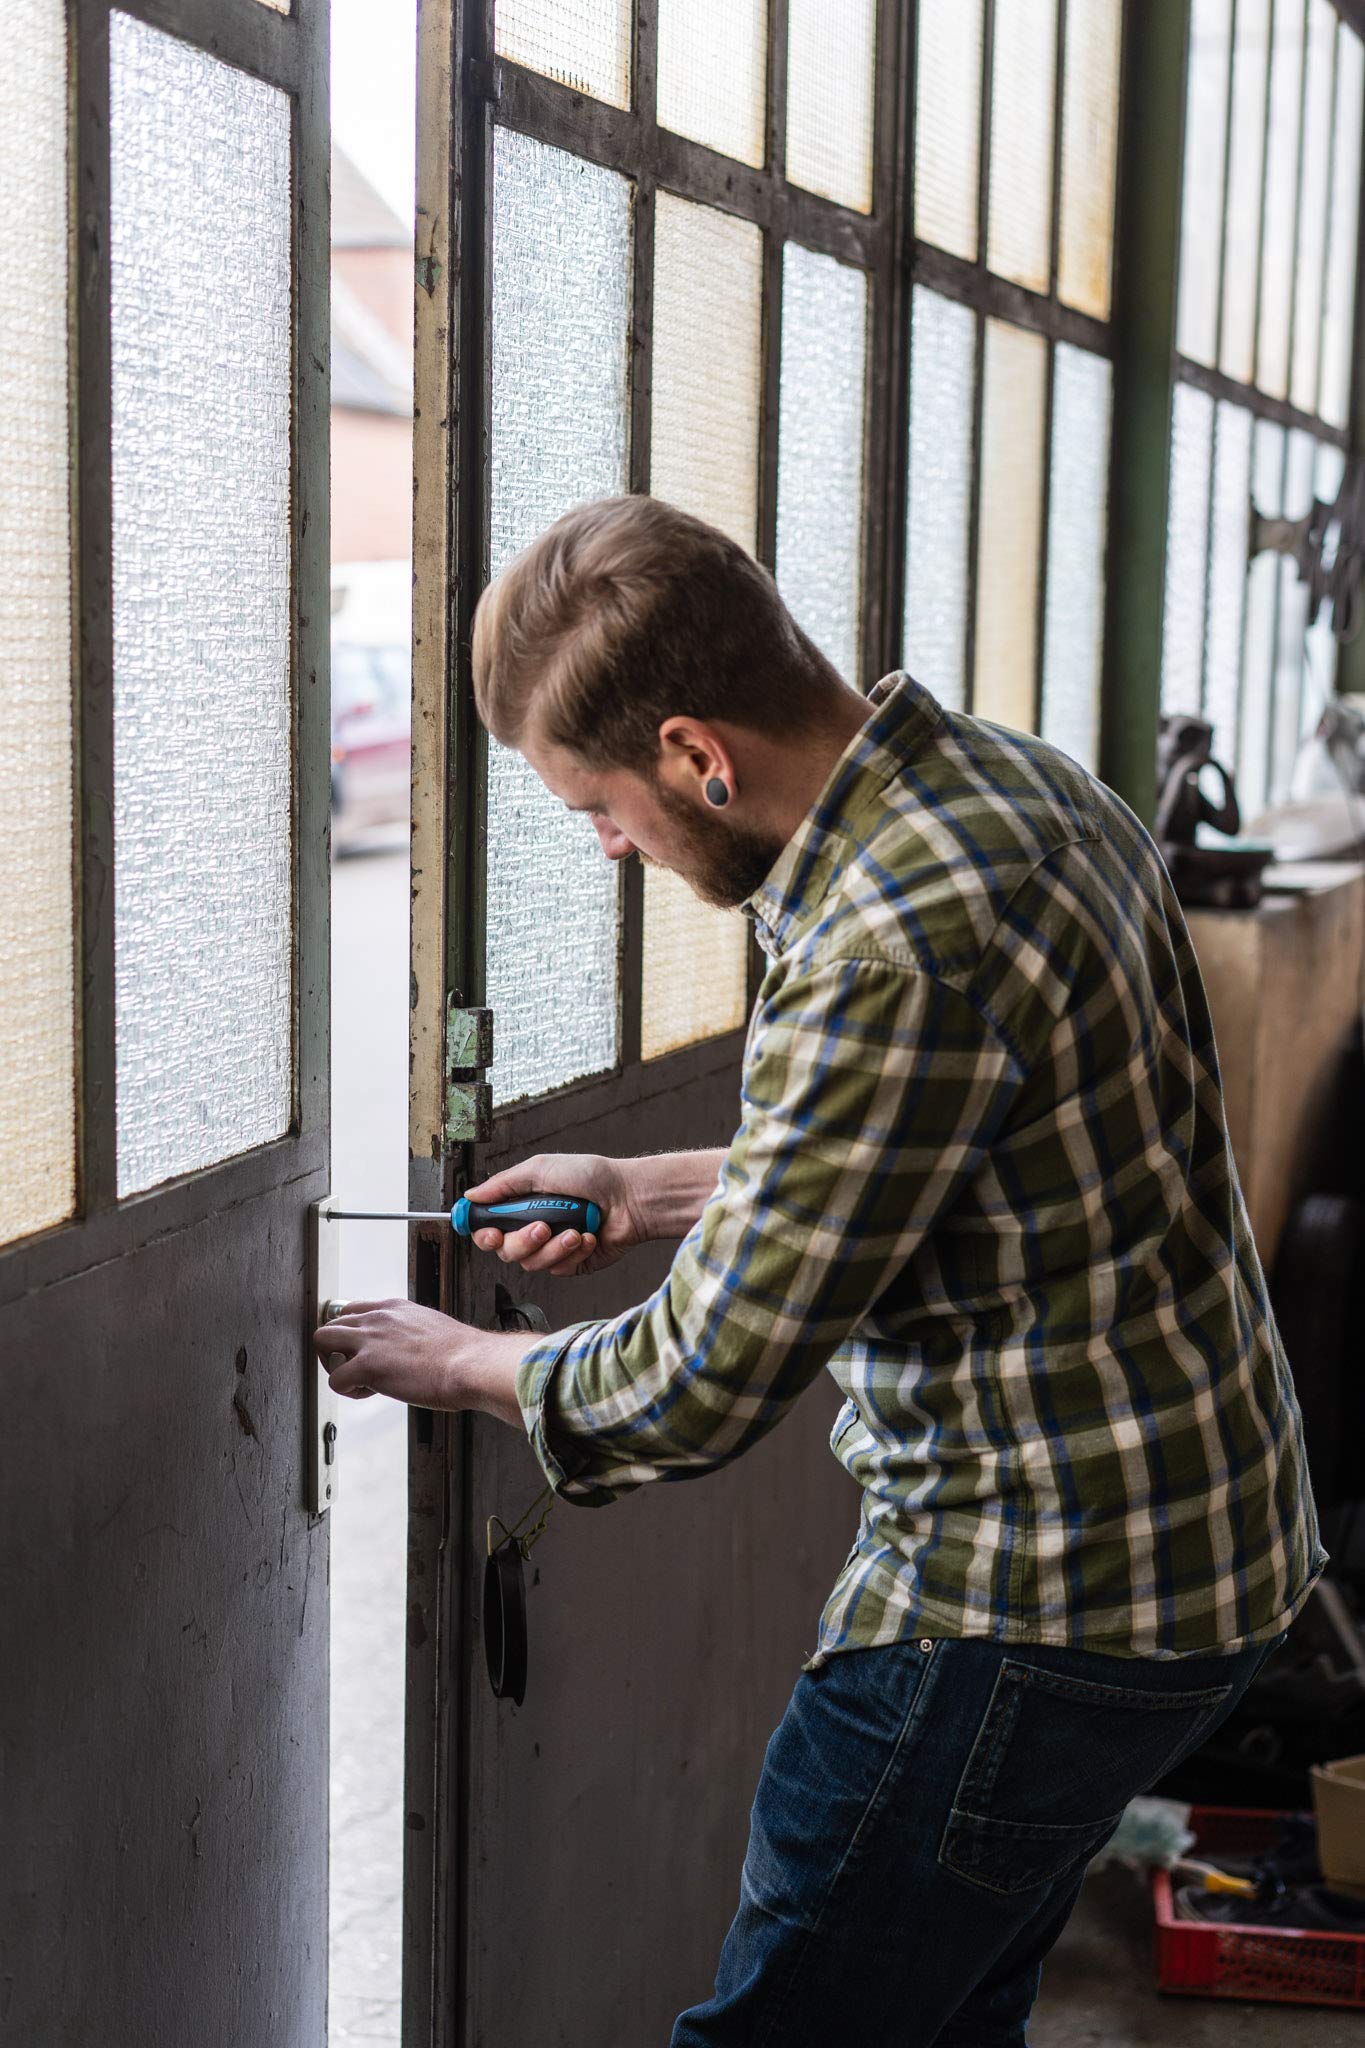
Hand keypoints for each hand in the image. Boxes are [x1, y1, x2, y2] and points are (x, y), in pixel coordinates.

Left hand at [312, 1298, 525, 1423]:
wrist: (472, 1364)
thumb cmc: (462, 1355)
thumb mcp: (432, 1328)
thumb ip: (411, 1333)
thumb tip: (412, 1350)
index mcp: (394, 1307)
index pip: (352, 1310)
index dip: (352, 1335)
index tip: (364, 1352)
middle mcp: (377, 1318)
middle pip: (331, 1324)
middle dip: (335, 1350)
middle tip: (354, 1369)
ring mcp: (370, 1340)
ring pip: (322, 1340)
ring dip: (333, 1365)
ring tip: (356, 1381)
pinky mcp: (367, 1366)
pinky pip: (335, 1380)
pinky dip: (348, 1391)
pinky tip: (370, 1393)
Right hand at [461, 1152, 648, 1277]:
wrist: (629, 1197)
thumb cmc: (590, 1177)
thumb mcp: (541, 1169)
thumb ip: (504, 1184)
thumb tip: (471, 1196)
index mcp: (523, 1206)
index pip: (490, 1229)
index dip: (484, 1236)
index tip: (490, 1234)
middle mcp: (535, 1229)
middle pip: (506, 1252)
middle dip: (522, 1242)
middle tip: (542, 1227)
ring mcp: (554, 1249)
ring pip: (532, 1264)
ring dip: (553, 1248)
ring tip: (575, 1231)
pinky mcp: (574, 1264)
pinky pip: (559, 1270)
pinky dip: (574, 1254)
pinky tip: (589, 1238)